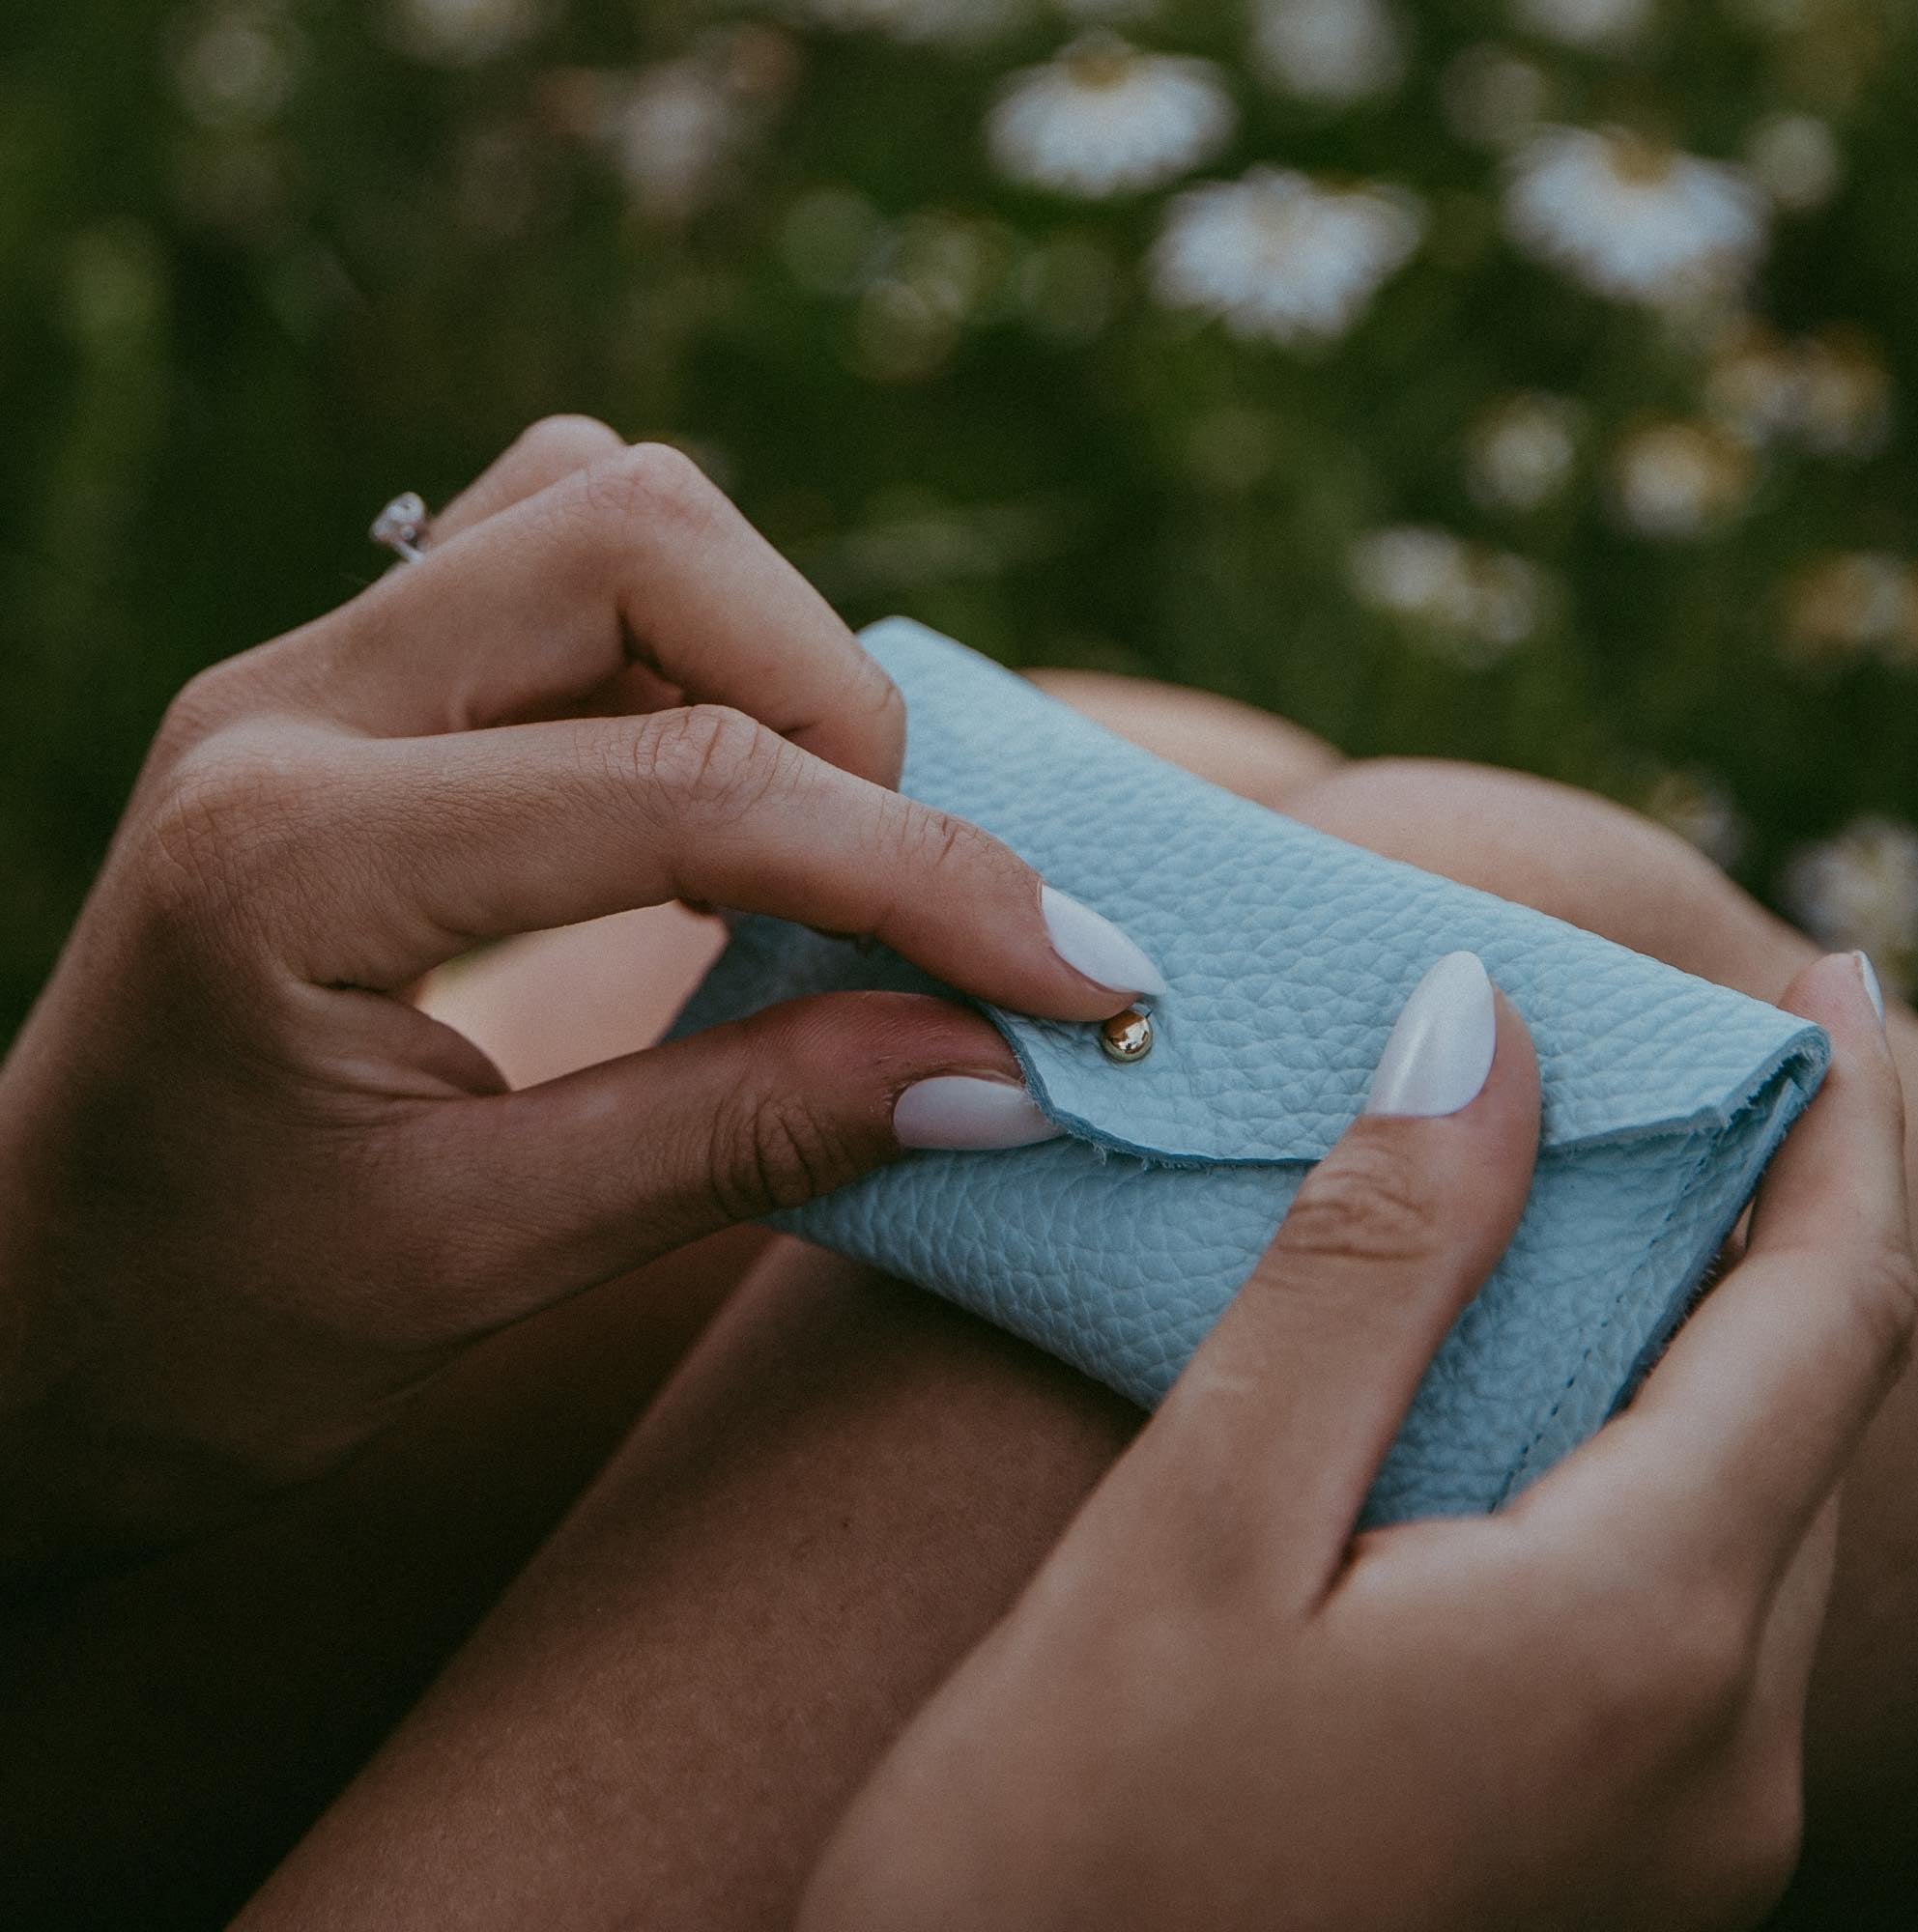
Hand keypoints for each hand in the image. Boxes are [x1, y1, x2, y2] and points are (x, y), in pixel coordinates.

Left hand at [0, 419, 1160, 1576]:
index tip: (1081, 979)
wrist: (31, 1310)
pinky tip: (716, 790)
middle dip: (842, 702)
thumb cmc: (217, 1331)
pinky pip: (554, 551)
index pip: (693, 794)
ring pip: (601, 501)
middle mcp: (286, 705)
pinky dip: (692, 642)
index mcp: (297, 862)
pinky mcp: (345, 683)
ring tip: (816, 833)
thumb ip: (746, 1140)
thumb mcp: (485, 1263)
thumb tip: (1000, 1070)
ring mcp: (307, 669)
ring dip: (766, 646)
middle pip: (642, 532)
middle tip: (906, 890)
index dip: (927, 881)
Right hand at [802, 950, 1914, 1931]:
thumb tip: (1483, 1031)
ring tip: (1586, 1199)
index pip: (1827, 1317)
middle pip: (1804, 1407)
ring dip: (1698, 1333)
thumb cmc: (1063, 1846)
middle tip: (1676, 1059)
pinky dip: (1639, 1454)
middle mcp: (1719, 1754)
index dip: (1843, 1126)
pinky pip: (1685, 1603)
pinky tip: (1518, 1398)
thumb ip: (1367, 1270)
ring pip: (1748, 1504)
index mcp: (1637, 1642)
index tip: (1818, 971)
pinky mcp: (1616, 1866)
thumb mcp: (1197, 1523)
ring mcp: (1684, 1834)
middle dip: (1770, 1211)